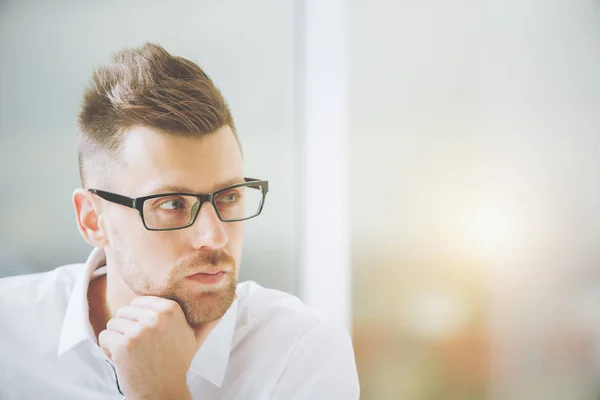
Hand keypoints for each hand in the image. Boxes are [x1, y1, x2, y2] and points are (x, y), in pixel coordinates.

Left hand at [98, 296, 219, 399]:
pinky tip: (124, 362)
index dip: (139, 320)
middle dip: (127, 330)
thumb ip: (211, 317)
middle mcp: (157, 316)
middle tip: (142, 349)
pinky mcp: (124, 344)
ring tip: (134, 355)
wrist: (163, 392)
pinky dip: (108, 351)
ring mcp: (140, 330)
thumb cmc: (177, 363)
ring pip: (112, 324)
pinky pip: (103, 337)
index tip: (151, 337)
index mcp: (172, 308)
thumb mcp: (195, 336)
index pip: (138, 302)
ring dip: (117, 341)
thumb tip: (237, 296)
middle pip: (123, 312)